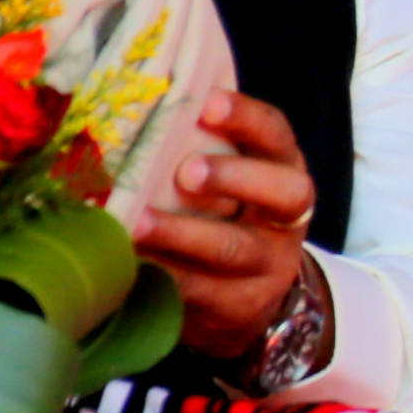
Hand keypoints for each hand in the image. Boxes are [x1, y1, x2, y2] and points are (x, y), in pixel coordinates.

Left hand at [135, 91, 319, 357]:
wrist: (249, 297)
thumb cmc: (222, 216)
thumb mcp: (228, 179)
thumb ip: (196, 147)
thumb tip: (127, 106)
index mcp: (282, 170)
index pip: (276, 135)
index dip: (247, 119)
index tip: (208, 105)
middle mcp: (285, 218)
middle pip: (282, 193)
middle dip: (232, 178)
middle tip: (185, 172)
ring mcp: (268, 266)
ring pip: (235, 249)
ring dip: (184, 235)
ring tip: (138, 225)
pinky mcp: (239, 307)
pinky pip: (201, 293)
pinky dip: (162, 277)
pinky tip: (128, 264)